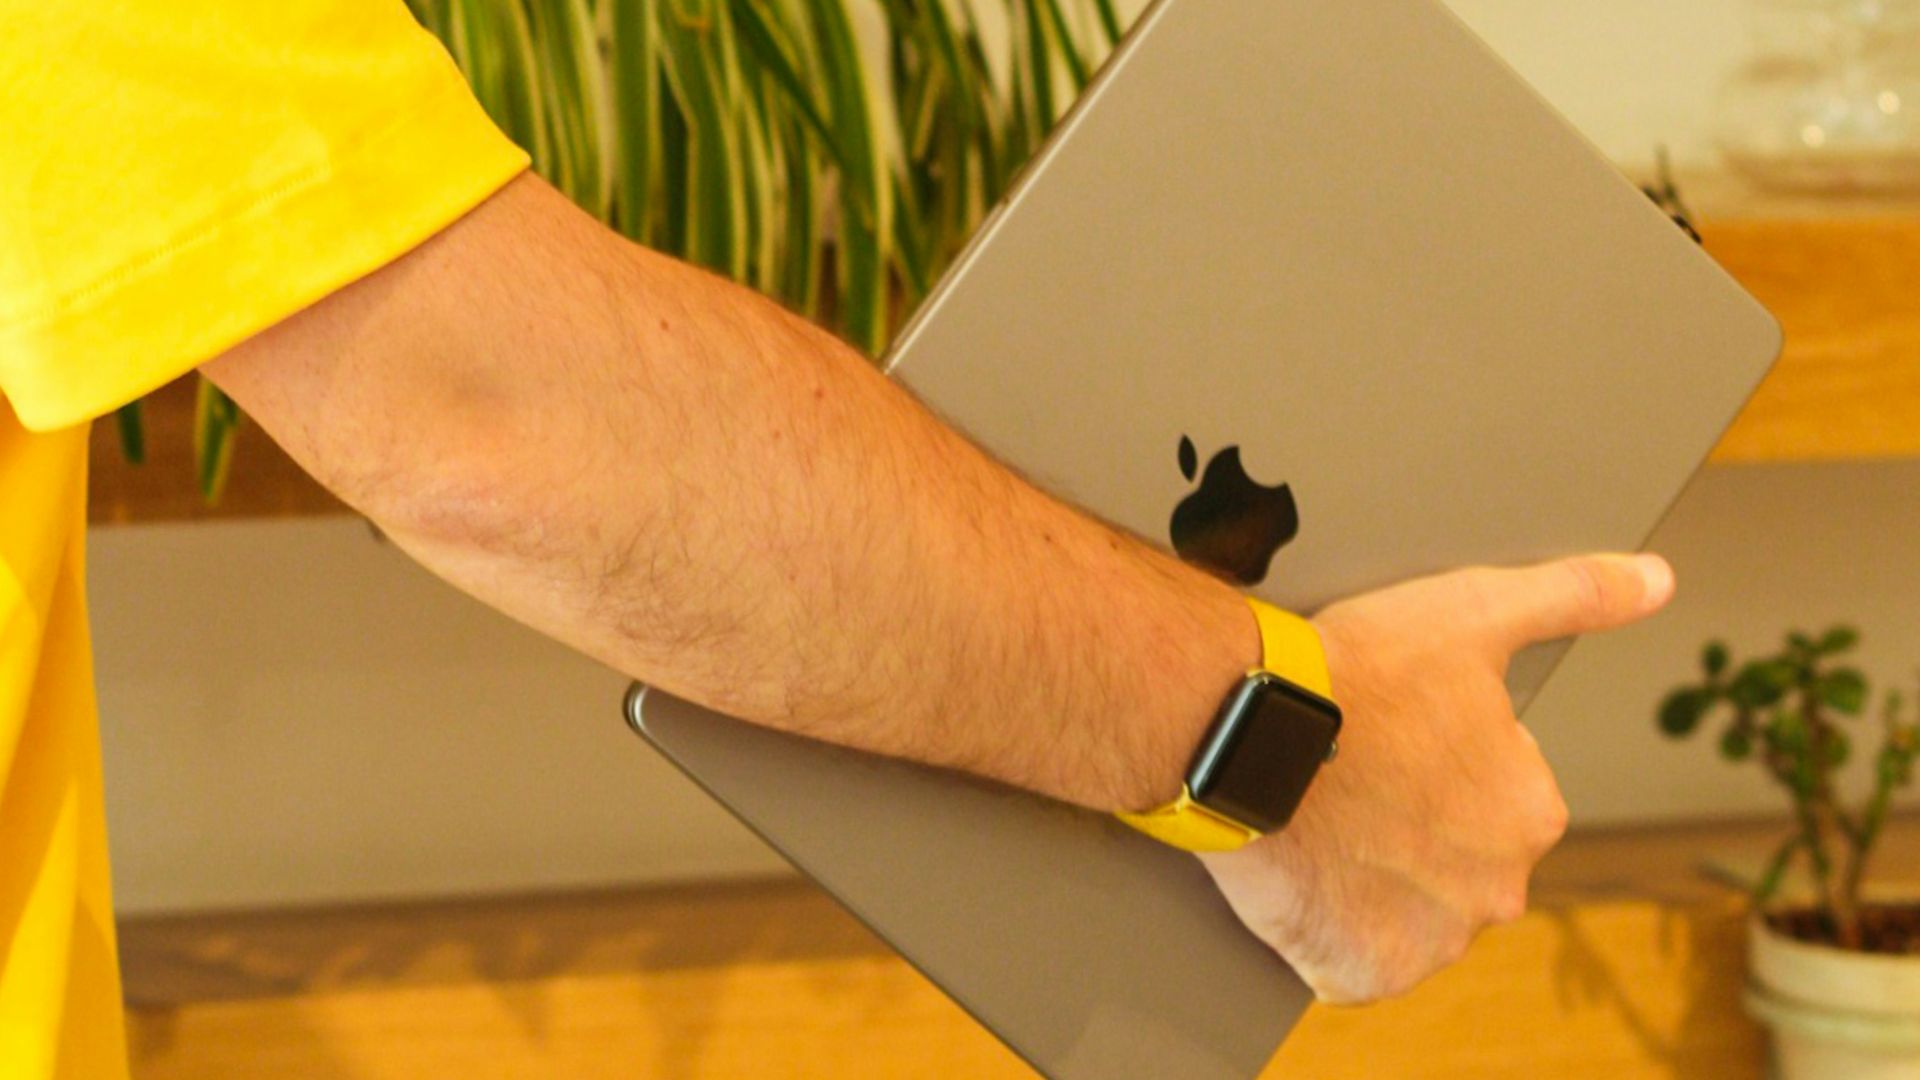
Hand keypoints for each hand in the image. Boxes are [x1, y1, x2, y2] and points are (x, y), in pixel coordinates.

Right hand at [1199, 554, 1674, 1003]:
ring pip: (1404, 912)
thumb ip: (1573, 594)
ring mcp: (1429, 940)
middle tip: (1347, 779)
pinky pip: (1353, 963)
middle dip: (1409, 830)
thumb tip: (1656, 579)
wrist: (1246, 729)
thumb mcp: (1470, 611)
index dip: (1432, 762)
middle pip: (1451, 862)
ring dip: (1369, 880)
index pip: (1489, 795)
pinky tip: (1306, 876)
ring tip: (1318, 820)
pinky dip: (1331, 932)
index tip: (1386, 736)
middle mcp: (1497, 889)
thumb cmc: (1357, 669)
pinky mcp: (1362, 973)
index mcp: (1531, 811)